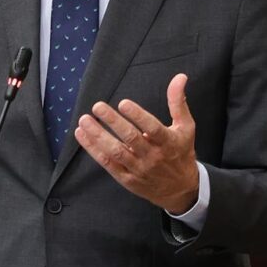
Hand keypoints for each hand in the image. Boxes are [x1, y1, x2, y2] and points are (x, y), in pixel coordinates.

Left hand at [74, 73, 198, 213]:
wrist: (181, 189)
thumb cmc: (181, 152)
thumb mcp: (185, 127)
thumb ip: (178, 102)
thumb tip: (180, 77)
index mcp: (169, 142)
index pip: (153, 128)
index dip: (138, 116)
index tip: (123, 103)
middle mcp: (153, 157)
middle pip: (131, 139)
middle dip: (113, 122)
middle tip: (97, 106)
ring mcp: (139, 169)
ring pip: (116, 152)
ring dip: (98, 136)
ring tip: (84, 120)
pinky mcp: (126, 179)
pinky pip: (107, 163)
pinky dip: (93, 150)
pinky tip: (81, 134)